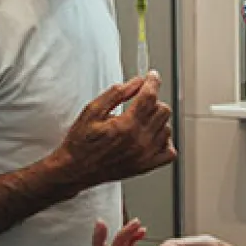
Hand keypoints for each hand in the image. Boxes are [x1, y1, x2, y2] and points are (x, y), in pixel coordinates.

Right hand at [55, 71, 175, 188]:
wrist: (76, 169)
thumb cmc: (81, 142)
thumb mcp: (92, 111)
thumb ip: (116, 94)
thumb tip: (136, 82)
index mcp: (125, 125)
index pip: (149, 97)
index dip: (153, 82)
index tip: (153, 77)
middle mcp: (139, 141)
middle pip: (163, 111)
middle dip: (153, 101)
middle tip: (140, 101)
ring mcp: (145, 156)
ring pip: (167, 128)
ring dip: (158, 120)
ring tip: (141, 120)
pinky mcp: (146, 166)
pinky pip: (170, 152)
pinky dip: (165, 142)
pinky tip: (152, 137)